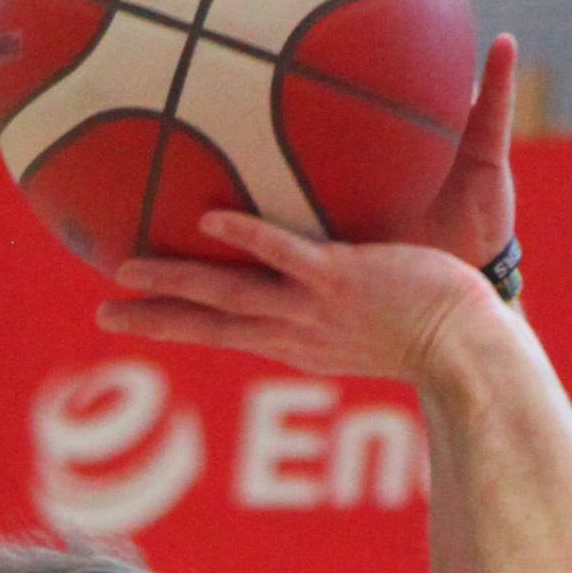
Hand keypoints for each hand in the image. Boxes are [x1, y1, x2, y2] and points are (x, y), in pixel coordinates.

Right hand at [96, 36, 521, 389]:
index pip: (227, 335)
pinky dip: (248, 239)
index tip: (139, 322)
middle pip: (210, 325)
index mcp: (297, 343)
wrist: (469, 351)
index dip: (180, 328)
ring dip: (177, 282)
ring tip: (126, 269)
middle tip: (102, 313)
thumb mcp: (374, 326)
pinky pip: (287, 254)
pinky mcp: (342, 279)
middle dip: (155, 320)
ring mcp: (314, 308)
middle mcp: (295, 333)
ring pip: (231, 296)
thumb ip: (343, 299)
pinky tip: (209, 221)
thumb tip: (330, 277)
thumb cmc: (435, 335)